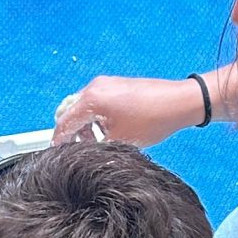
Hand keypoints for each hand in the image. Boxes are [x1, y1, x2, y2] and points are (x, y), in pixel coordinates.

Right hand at [53, 74, 206, 147]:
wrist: (180, 102)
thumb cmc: (154, 119)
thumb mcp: (120, 141)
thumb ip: (95, 146)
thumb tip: (82, 154)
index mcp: (92, 98)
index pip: (64, 121)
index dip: (59, 140)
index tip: (57, 153)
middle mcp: (95, 86)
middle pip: (71, 112)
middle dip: (73, 132)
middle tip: (80, 149)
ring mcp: (107, 83)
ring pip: (84, 107)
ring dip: (86, 126)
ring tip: (99, 142)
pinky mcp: (117, 85)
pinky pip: (97, 101)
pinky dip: (96, 117)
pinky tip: (109, 131)